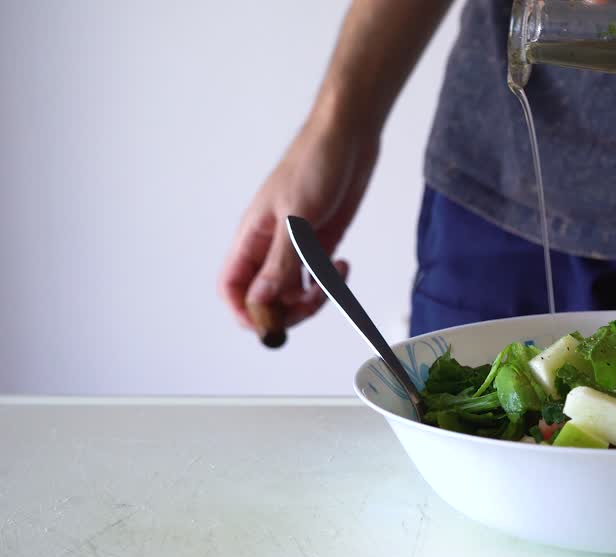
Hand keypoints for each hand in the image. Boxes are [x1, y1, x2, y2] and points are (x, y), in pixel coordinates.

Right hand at [219, 113, 378, 331]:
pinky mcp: (321, 242)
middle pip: (265, 298)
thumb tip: (261, 300)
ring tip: (334, 276)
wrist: (348, 137)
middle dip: (287, 309)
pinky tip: (344, 264)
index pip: (232, 287)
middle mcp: (270, 246)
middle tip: (314, 300)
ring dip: (313, 297)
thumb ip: (280, 262)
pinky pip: (318, 276)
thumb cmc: (315, 164)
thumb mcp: (297, 217)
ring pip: (293, 292)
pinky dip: (331, 281)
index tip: (270, 323)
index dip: (245, 311)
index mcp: (252, 238)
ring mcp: (297, 246)